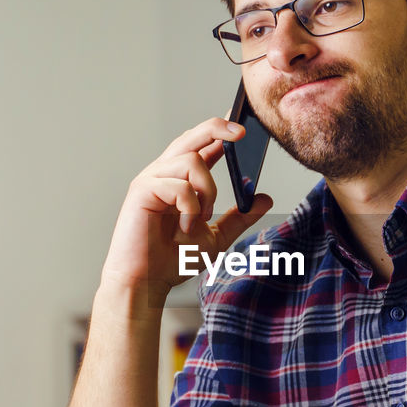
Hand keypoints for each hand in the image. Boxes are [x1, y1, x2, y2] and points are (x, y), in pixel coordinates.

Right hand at [100, 117, 272, 304]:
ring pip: (192, 161)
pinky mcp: (142, 190)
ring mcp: (152, 179)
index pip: (202, 145)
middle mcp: (165, 173)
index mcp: (181, 179)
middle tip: (241, 133)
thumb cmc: (172, 259)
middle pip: (192, 136)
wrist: (147, 281)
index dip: (222, 129)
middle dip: (218, 128)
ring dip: (207, 190)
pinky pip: (180, 185)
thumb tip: (264, 198)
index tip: (243, 125)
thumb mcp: (216, 236)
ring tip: (200, 218)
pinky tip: (185, 226)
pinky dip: (190, 207)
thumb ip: (239, 216)